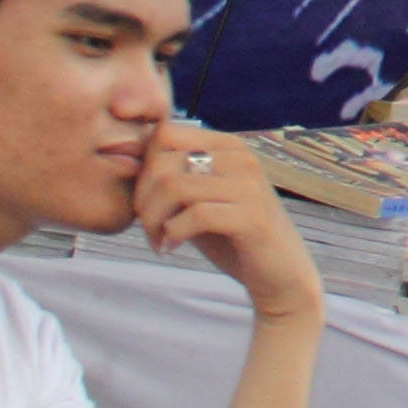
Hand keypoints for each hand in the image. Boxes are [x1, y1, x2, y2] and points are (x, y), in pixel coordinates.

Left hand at [136, 121, 324, 327]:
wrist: (279, 274)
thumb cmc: (232, 236)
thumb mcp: (202, 198)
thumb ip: (175, 177)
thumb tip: (128, 161)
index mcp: (229, 147)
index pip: (166, 133)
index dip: (143, 166)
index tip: (144, 200)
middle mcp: (242, 158)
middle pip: (164, 162)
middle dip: (143, 199)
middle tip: (148, 227)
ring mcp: (250, 186)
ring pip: (174, 187)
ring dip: (154, 220)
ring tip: (158, 239)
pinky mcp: (252, 218)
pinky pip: (195, 215)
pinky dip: (173, 234)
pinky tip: (172, 247)